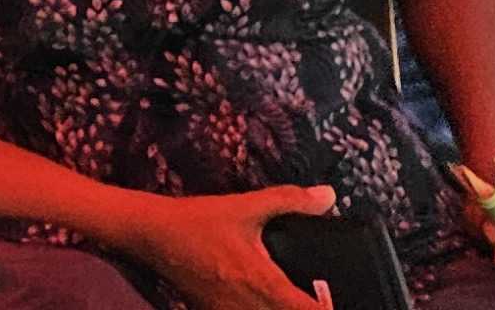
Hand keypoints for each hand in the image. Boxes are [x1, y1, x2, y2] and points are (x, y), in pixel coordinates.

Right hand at [115, 185, 346, 309]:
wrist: (152, 235)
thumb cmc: (199, 221)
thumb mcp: (244, 207)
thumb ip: (289, 201)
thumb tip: (329, 196)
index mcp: (265, 284)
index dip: (329, 309)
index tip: (342, 300)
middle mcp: (250, 308)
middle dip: (309, 309)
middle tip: (319, 298)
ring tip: (293, 298)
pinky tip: (263, 301)